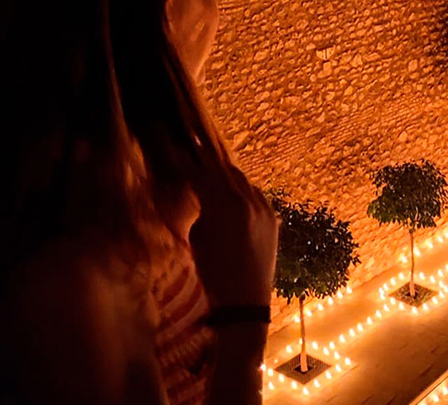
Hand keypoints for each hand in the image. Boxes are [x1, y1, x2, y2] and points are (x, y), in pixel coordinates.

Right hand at [188, 138, 278, 309]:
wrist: (245, 301)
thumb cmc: (213, 272)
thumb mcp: (198, 236)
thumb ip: (202, 208)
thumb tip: (202, 191)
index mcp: (226, 206)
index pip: (201, 174)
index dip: (185, 160)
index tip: (174, 147)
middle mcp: (249, 202)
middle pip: (225, 170)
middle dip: (207, 160)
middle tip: (193, 148)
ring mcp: (264, 208)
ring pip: (242, 180)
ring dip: (226, 174)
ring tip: (211, 167)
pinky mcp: (273, 218)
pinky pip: (256, 194)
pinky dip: (242, 190)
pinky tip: (232, 192)